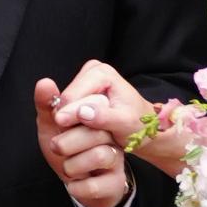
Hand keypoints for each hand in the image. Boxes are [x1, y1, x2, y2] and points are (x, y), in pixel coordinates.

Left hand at [34, 77, 128, 206]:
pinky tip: (73, 184)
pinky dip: (77, 187)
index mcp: (98, 115)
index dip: (70, 113)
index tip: (58, 122)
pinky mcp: (115, 182)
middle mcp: (112, 134)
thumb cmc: (66, 149)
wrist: (76, 183)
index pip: (94, 104)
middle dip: (67, 142)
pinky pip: (96, 185)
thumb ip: (48, 105)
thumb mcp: (52, 125)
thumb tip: (45, 82)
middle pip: (96, 131)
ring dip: (72, 165)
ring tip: (67, 167)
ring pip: (99, 156)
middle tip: (57, 147)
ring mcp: (117, 158)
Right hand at [50, 60, 190, 176]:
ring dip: (71, 122)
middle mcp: (91, 71)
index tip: (75, 134)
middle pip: (65, 100)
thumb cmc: (138, 124)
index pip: (71, 97)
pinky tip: (85, 130)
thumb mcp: (125, 123)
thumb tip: (82, 112)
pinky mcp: (81, 91)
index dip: (70, 118)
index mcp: (102, 73)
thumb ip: (104, 117)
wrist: (143, 125)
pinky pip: (67, 109)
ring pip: (63, 106)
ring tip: (88, 133)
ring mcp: (85, 80)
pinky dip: (73, 122)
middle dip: (71, 120)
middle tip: (86, 135)